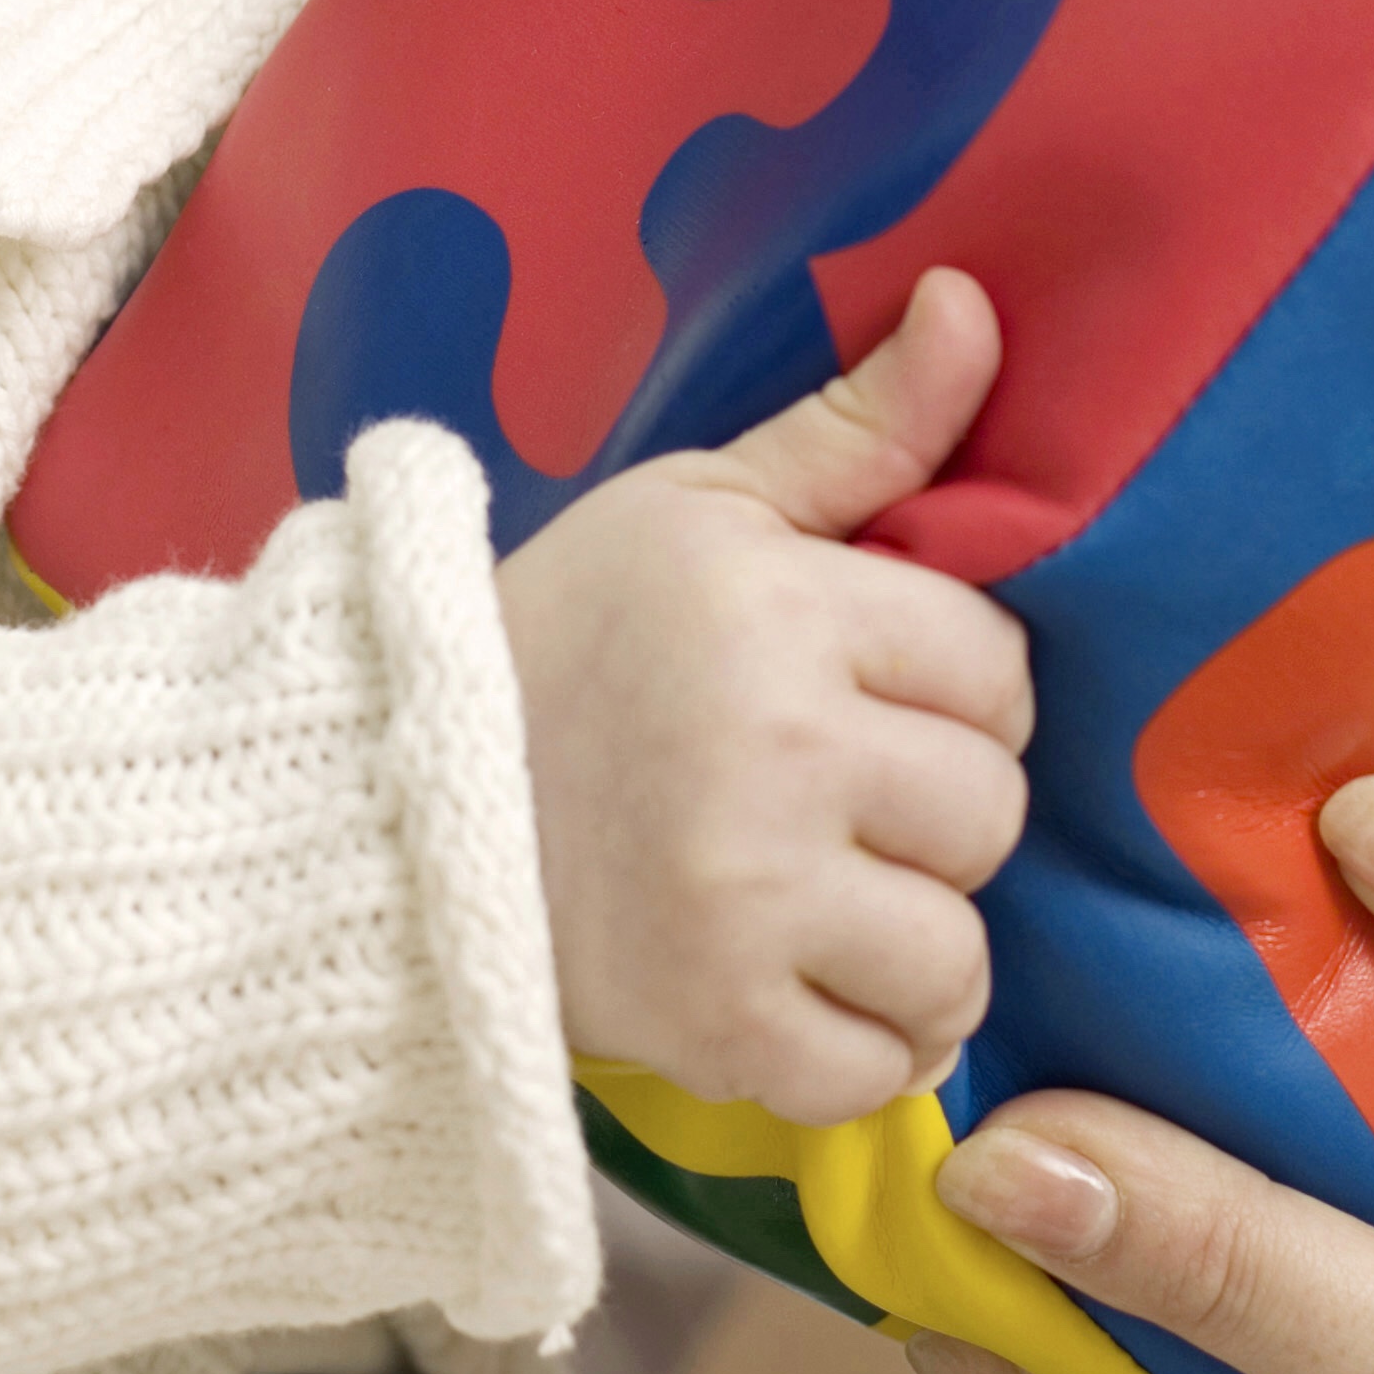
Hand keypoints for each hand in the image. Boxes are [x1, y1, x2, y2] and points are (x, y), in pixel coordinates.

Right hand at [504, 267, 1030, 1124]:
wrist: (380, 804)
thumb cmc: (564, 639)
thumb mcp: (699, 507)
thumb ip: (859, 427)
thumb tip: (972, 302)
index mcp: (778, 609)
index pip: (994, 667)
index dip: (949, 686)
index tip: (866, 694)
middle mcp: (774, 752)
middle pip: (987, 811)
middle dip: (931, 811)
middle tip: (831, 798)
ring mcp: (745, 901)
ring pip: (955, 953)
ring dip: (909, 943)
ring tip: (821, 900)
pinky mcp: (714, 1027)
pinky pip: (880, 1070)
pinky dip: (860, 1049)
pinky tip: (801, 989)